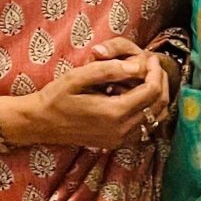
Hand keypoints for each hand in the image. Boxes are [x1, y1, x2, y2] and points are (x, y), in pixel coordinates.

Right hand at [15, 44, 170, 149]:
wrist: (39, 123)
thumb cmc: (55, 97)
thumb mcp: (77, 77)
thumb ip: (108, 70)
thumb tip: (137, 66)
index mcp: (114, 113)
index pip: (152, 91)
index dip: (155, 71)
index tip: (150, 57)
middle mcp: (122, 130)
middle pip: (159, 105)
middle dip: (161, 82)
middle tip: (152, 65)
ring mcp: (121, 139)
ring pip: (156, 118)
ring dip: (158, 96)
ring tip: (148, 78)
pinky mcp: (118, 143)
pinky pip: (145, 127)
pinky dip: (149, 110)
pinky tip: (138, 96)